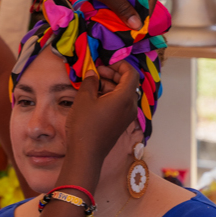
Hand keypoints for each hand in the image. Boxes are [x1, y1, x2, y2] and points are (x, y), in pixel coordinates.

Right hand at [62, 62, 140, 181]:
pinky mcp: (121, 123)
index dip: (120, 65)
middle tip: (96, 72)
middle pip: (128, 83)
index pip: (131, 73)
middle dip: (113, 74)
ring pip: (123, 94)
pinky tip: (95, 97)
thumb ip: (90, 81)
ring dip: (110, 85)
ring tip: (92, 84)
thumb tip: (92, 73)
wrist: (86, 153)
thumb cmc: (85, 125)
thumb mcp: (84, 98)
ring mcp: (127, 116)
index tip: (106, 62)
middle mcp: (130, 106)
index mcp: (125, 97)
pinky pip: (120, 104)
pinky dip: (111, 97)